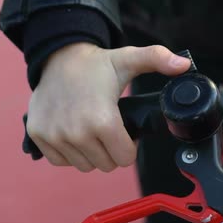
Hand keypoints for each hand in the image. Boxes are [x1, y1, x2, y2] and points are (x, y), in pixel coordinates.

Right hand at [26, 42, 190, 171]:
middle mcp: (76, 132)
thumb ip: (158, 60)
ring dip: (91, 153)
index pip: (125, 159)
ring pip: (83, 165)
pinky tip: (74, 132)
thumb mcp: (129, 59)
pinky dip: (70, 152)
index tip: (125, 131)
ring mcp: (54, 135)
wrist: (57, 57)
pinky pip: (61, 161)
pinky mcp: (38, 135)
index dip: (129, 146)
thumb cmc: (97, 64)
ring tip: (92, 129)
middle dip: (111, 150)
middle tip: (109, 129)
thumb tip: (184, 65)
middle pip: (105, 165)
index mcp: (102, 120)